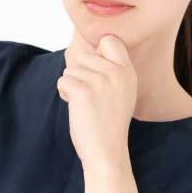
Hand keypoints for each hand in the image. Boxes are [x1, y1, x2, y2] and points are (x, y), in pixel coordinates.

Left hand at [56, 31, 137, 169]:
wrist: (106, 152)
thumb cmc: (109, 124)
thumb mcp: (121, 93)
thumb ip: (111, 71)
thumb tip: (89, 49)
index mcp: (128, 72)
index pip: (109, 40)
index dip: (96, 52)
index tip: (94, 71)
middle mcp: (116, 73)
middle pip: (84, 57)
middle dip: (80, 75)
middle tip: (91, 98)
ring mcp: (100, 81)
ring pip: (71, 70)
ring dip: (72, 86)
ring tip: (86, 106)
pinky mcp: (83, 91)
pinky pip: (63, 81)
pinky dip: (64, 94)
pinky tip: (77, 108)